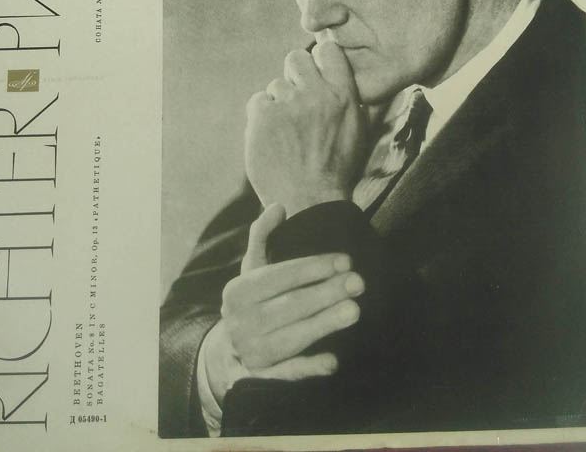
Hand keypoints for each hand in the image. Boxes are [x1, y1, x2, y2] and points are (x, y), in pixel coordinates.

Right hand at [201, 205, 364, 403]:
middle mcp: (240, 323)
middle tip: (358, 282)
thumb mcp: (252, 268)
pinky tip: (332, 362)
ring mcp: (250, 352)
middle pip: (290, 306)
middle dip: (326, 292)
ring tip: (354, 310)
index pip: (279, 276)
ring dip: (323, 324)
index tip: (346, 260)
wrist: (227, 353)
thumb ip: (263, 235)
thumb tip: (279, 206)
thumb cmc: (252, 301)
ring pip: (291, 338)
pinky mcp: (261, 378)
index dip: (314, 267)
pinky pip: (286, 374)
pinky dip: (308, 369)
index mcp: (237, 292)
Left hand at [245, 42, 366, 216]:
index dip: (318, 61)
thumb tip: (346, 79)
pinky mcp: (263, 117)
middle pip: (296, 58)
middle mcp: (317, 94)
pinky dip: (261, 117)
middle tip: (296, 100)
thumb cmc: (336, 170)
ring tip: (286, 132)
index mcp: (344, 95)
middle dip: (294, 75)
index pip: (327, 50)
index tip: (315, 75)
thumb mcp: (359, 132)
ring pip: (275, 85)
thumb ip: (352, 101)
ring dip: (279, 103)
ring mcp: (288, 104)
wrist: (310, 201)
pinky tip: (271, 137)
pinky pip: (258, 101)